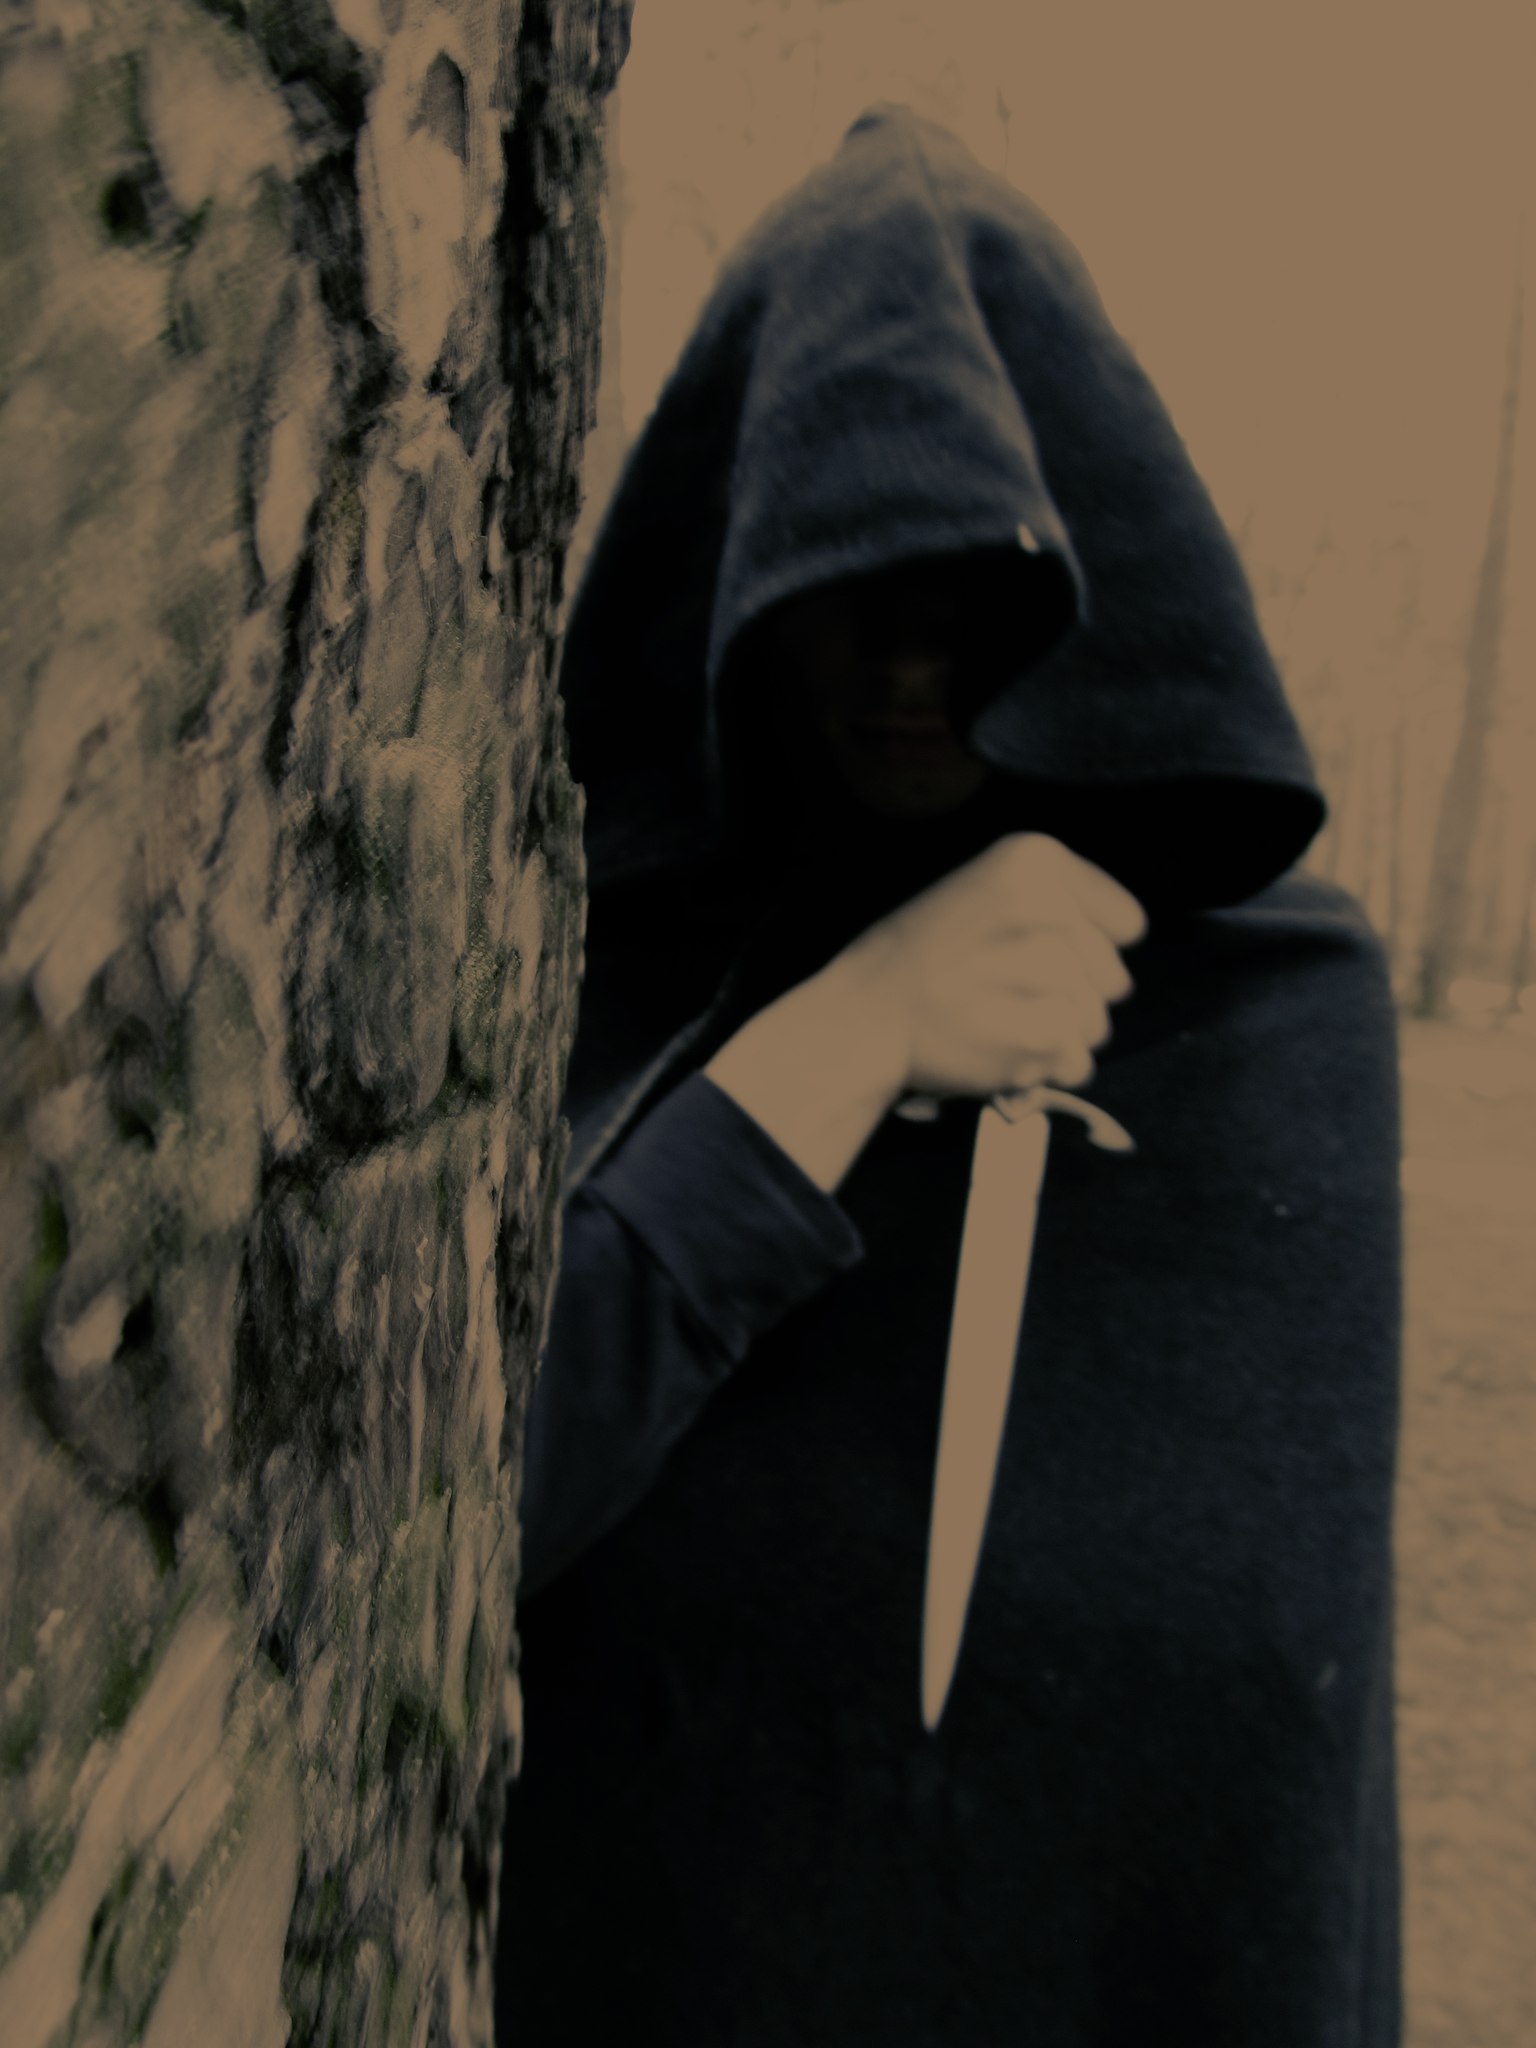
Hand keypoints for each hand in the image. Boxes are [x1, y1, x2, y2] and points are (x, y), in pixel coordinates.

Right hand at [828, 833, 1145, 1099]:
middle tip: (1001, 991)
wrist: (860, 1015)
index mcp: (1033, 859)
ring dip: (1053, 1035)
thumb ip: (1061, 902)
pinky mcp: (1039, 1035)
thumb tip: (1129, 935)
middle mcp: (1047, 906)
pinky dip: (1040, 1069)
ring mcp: (1045, 973)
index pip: (1126, 926)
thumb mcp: (985, 889)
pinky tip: (993, 1045)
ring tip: (994, 1017)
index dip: (1083, 947)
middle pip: (1115, 980)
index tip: (1024, 952)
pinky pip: (1077, 1063)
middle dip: (1070, 997)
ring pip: (1097, 1025)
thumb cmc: (924, 955)